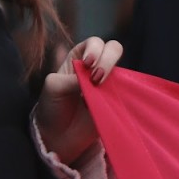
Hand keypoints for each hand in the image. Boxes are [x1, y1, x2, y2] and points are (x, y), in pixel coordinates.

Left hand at [35, 37, 123, 165]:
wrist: (58, 135)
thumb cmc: (51, 107)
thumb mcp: (53, 87)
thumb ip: (71, 78)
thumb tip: (92, 79)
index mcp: (78, 58)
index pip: (94, 43)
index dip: (95, 50)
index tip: (87, 64)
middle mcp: (96, 68)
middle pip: (113, 49)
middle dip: (108, 59)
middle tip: (96, 78)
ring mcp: (107, 84)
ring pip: (122, 69)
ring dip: (113, 76)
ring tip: (98, 90)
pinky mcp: (115, 101)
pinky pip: (126, 91)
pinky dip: (119, 93)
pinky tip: (105, 102)